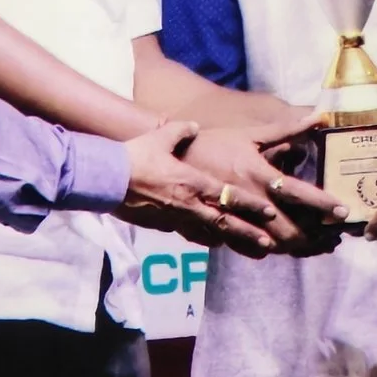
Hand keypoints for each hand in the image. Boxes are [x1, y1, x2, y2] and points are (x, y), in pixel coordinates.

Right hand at [118, 121, 281, 255]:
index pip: (228, 195)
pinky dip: (205, 238)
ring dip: (232, 241)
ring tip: (252, 250)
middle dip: (248, 233)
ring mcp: (176, 217)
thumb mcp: (160, 136)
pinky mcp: (162, 225)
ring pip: (210, 232)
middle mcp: (188, 203)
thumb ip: (181, 131)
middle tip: (270, 243)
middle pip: (225, 221)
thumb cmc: (134, 156)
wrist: (106, 179)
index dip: (250, 205)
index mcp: (193, 181)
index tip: (270, 212)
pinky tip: (215, 243)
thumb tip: (194, 126)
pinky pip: (189, 234)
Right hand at [184, 113, 347, 254]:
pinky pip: (246, 248)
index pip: (296, 191)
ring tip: (317, 246)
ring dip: (296, 247)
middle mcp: (247, 198)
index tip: (343, 210)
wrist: (171, 159)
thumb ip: (285, 129)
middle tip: (334, 237)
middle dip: (315, 236)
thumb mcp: (249, 135)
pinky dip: (266, 250)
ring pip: (270, 242)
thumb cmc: (212, 143)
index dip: (322, 203)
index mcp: (256, 172)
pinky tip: (281, 248)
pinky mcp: (219, 229)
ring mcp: (233, 217)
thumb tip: (318, 116)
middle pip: (287, 227)